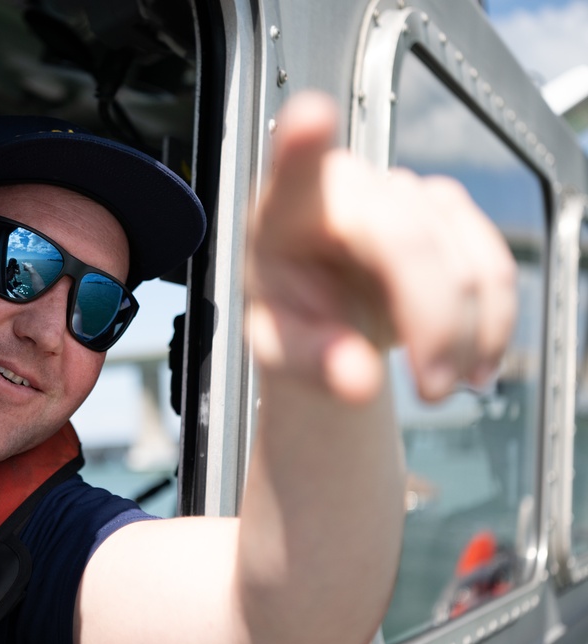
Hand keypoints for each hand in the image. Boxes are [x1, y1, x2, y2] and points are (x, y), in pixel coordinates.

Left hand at [246, 91, 515, 403]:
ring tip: (441, 386)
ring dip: (469, 335)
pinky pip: (494, 265)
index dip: (303, 139)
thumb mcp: (282, 349)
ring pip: (464, 258)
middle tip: (431, 391)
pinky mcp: (446, 210)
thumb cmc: (292, 314)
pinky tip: (474, 362)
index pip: (293, 165)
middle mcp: (347, 187)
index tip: (310, 118)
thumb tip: (358, 380)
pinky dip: (495, 323)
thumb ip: (312, 364)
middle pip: (410, 239)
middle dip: (436, 324)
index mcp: (287, 210)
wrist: (327, 311)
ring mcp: (402, 192)